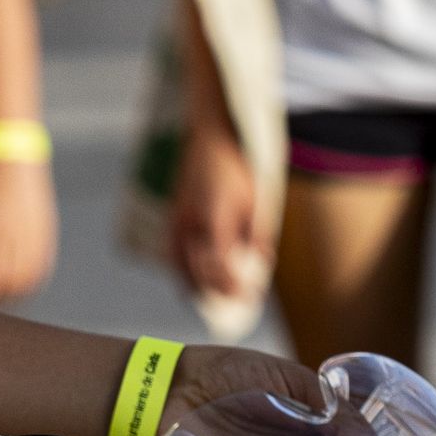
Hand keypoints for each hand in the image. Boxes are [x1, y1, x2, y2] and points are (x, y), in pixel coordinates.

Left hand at [0, 155, 57, 304]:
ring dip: (18, 291)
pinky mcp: (46, 229)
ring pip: (31, 276)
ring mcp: (35, 231)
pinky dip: (34, 278)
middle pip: (12, 280)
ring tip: (6, 295)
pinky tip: (24, 282)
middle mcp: (17, 232)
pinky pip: (44, 264)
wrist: (12, 154)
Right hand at [171, 118, 263, 306]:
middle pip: (198, 273)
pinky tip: (198, 275)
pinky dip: (184, 270)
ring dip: (198, 285)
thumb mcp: (256, 198)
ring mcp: (177, 220)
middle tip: (239, 300)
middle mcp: (190, 224)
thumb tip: (262, 261)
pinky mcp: (173, 216)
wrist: (209, 134)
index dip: (233, 286)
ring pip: (180, 266)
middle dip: (219, 291)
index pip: (219, 267)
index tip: (250, 296)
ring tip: (216, 296)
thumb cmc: (237, 165)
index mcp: (213, 220)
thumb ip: (257, 233)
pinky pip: (173, 253)